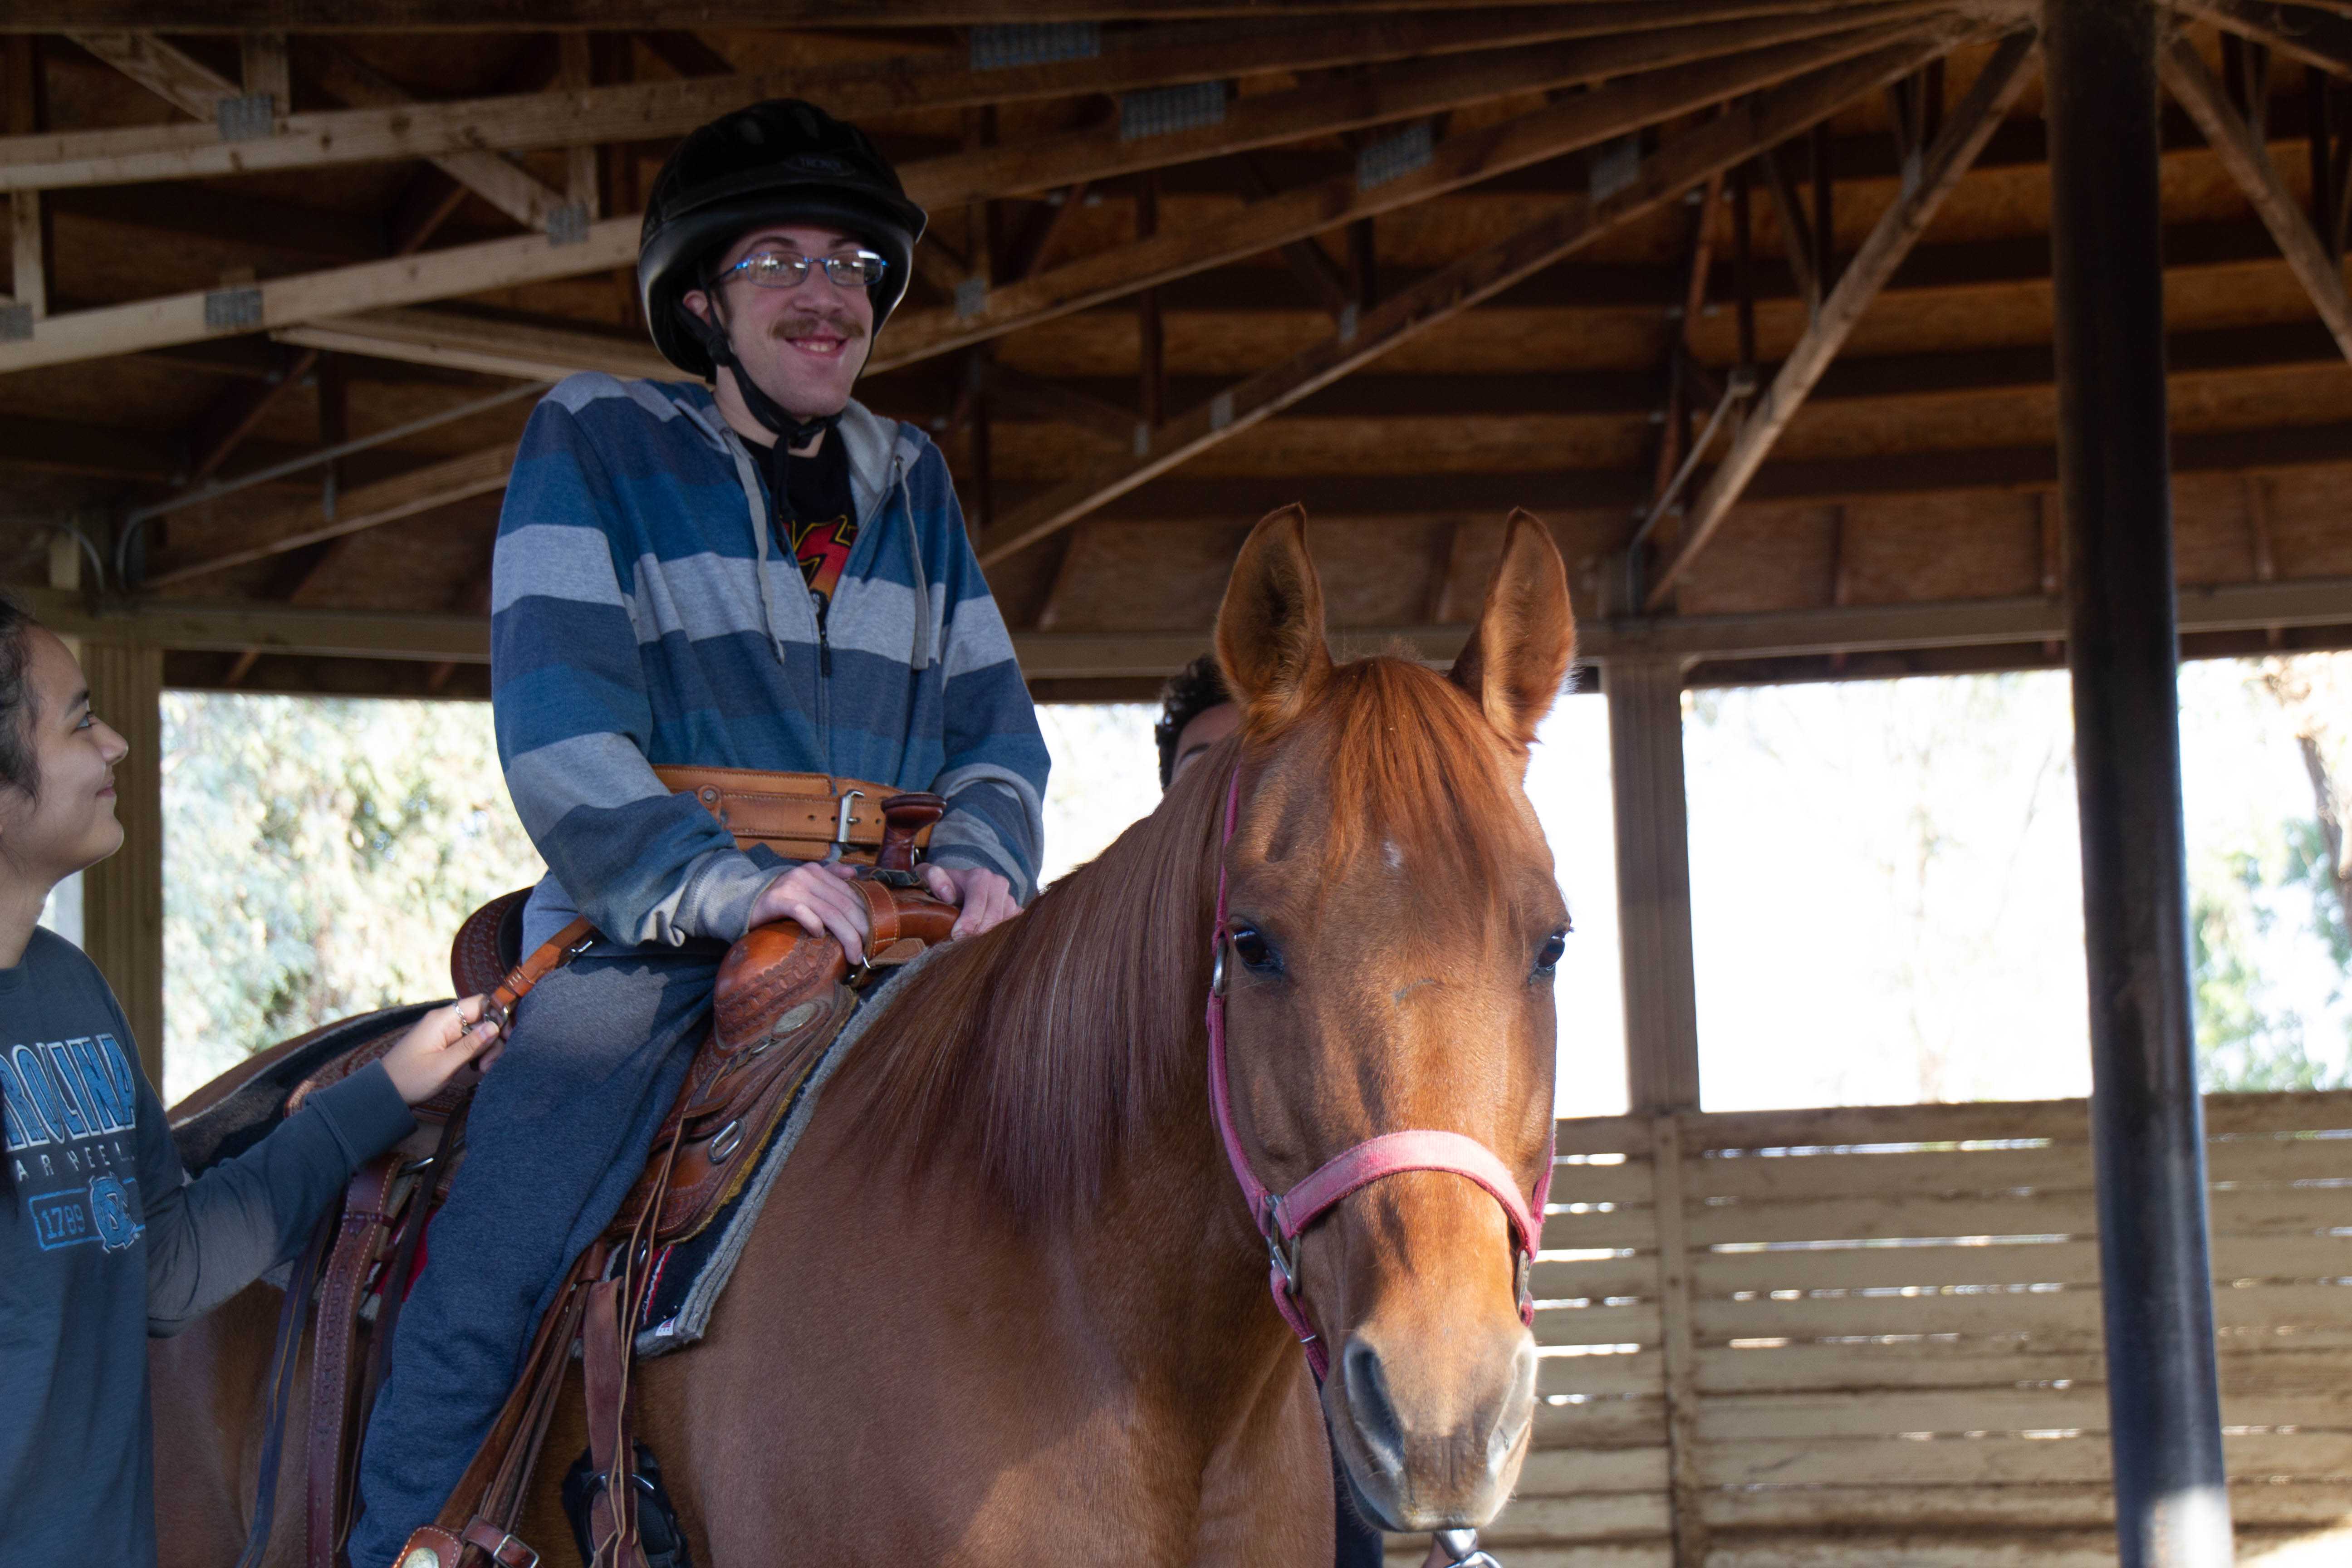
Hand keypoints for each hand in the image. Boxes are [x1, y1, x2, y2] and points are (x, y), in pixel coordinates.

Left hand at [379, 997, 502, 1106]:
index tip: (507, 1035)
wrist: (386, 1092)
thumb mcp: (443, 1065)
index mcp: (444, 1019)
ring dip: (488, 1050)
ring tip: (482, 1070)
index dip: (499, 1015)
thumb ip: (470, 1046)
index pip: (481, 1003)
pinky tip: (478, 1069)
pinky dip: (479, 1055)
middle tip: (489, 1065)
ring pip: (481, 1033)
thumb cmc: (410, 1078)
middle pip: (485, 1020)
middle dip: (494, 1040)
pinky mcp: (449, 1045)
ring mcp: (449, 1033)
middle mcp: (448, 1021)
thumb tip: (496, 1027)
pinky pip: (472, 1043)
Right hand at [748, 860, 871, 962]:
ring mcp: (791, 887)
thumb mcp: (805, 884)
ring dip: (845, 936)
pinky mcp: (776, 900)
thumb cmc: (779, 898)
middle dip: (860, 930)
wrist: (742, 900)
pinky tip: (820, 936)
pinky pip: (802, 912)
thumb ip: (828, 875)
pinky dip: (814, 925)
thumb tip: (853, 873)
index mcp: (816, 871)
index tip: (874, 936)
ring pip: (829, 912)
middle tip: (866, 951)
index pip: (850, 894)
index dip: (865, 916)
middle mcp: (806, 876)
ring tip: (853, 954)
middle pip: (843, 905)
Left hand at [920, 863, 1018, 938]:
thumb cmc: (940, 885)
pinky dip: (999, 936)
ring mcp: (1009, 897)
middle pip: (993, 917)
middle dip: (977, 933)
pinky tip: (984, 940)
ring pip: (1004, 924)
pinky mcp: (1014, 910)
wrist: (956, 885)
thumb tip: (947, 894)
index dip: (968, 922)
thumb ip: (933, 879)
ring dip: (988, 937)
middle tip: (961, 945)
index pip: (978, 903)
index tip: (955, 935)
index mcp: (980, 876)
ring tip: (970, 942)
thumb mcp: (928, 876)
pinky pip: (1012, 928)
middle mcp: (998, 884)